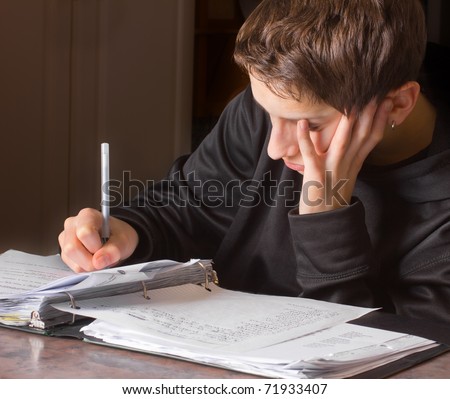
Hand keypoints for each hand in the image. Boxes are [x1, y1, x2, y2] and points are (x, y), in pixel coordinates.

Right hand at [58, 208, 138, 272]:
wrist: (116, 239)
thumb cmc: (118, 235)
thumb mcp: (124, 240)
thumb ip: (114, 250)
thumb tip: (98, 262)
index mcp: (88, 216)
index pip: (84, 233)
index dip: (95, 246)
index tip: (105, 248)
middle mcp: (73, 224)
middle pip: (72, 247)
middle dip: (90, 260)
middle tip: (103, 258)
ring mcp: (66, 238)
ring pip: (69, 258)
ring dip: (87, 265)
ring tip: (98, 258)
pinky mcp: (64, 251)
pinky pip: (71, 265)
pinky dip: (84, 267)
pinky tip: (92, 260)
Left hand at [298, 99, 392, 213]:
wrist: (323, 220)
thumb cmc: (331, 194)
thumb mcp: (346, 173)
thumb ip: (349, 155)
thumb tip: (349, 136)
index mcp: (355, 163)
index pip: (372, 138)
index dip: (380, 119)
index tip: (387, 99)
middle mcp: (347, 164)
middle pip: (362, 136)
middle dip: (369, 113)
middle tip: (374, 92)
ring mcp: (332, 168)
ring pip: (342, 142)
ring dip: (346, 122)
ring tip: (347, 101)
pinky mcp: (315, 174)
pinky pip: (310, 154)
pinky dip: (305, 139)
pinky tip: (301, 123)